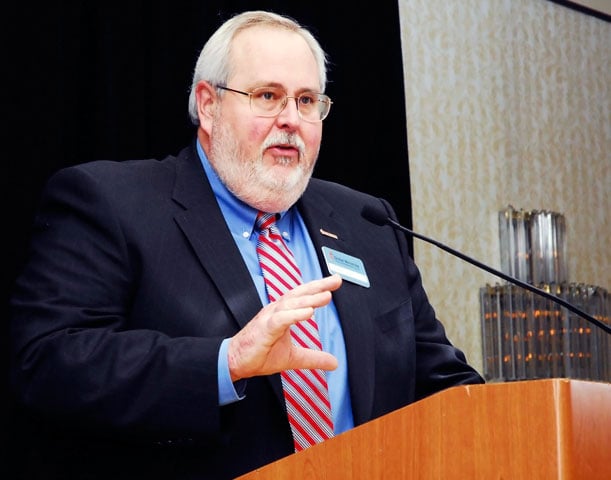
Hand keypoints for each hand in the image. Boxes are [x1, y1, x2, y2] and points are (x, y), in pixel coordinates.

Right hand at [227, 274, 341, 380]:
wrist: (236, 362)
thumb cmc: (261, 353)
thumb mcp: (294, 357)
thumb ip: (314, 358)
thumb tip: (334, 362)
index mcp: (283, 312)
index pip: (303, 296)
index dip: (319, 287)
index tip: (336, 280)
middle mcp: (276, 310)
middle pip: (299, 294)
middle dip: (318, 286)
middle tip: (336, 280)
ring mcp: (269, 318)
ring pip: (290, 304)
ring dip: (309, 299)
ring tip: (326, 296)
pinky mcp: (264, 329)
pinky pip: (280, 319)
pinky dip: (294, 315)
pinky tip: (308, 312)